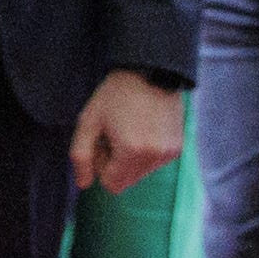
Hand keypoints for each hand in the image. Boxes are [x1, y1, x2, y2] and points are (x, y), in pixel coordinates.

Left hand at [71, 69, 186, 194]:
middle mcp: (155, 157)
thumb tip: (84, 185)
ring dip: (130, 158)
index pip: (112, 185)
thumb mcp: (88, 122)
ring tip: (128, 129)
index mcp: (131, 152)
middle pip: (127, 181)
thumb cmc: (114, 96)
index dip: (101, 165)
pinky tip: (142, 128)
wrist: (150, 73)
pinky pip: (154, 163)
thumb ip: (80, 156)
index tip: (101, 142)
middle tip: (113, 135)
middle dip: (115, 164)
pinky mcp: (178, 148)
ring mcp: (169, 153)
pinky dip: (145, 152)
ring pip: (141, 173)